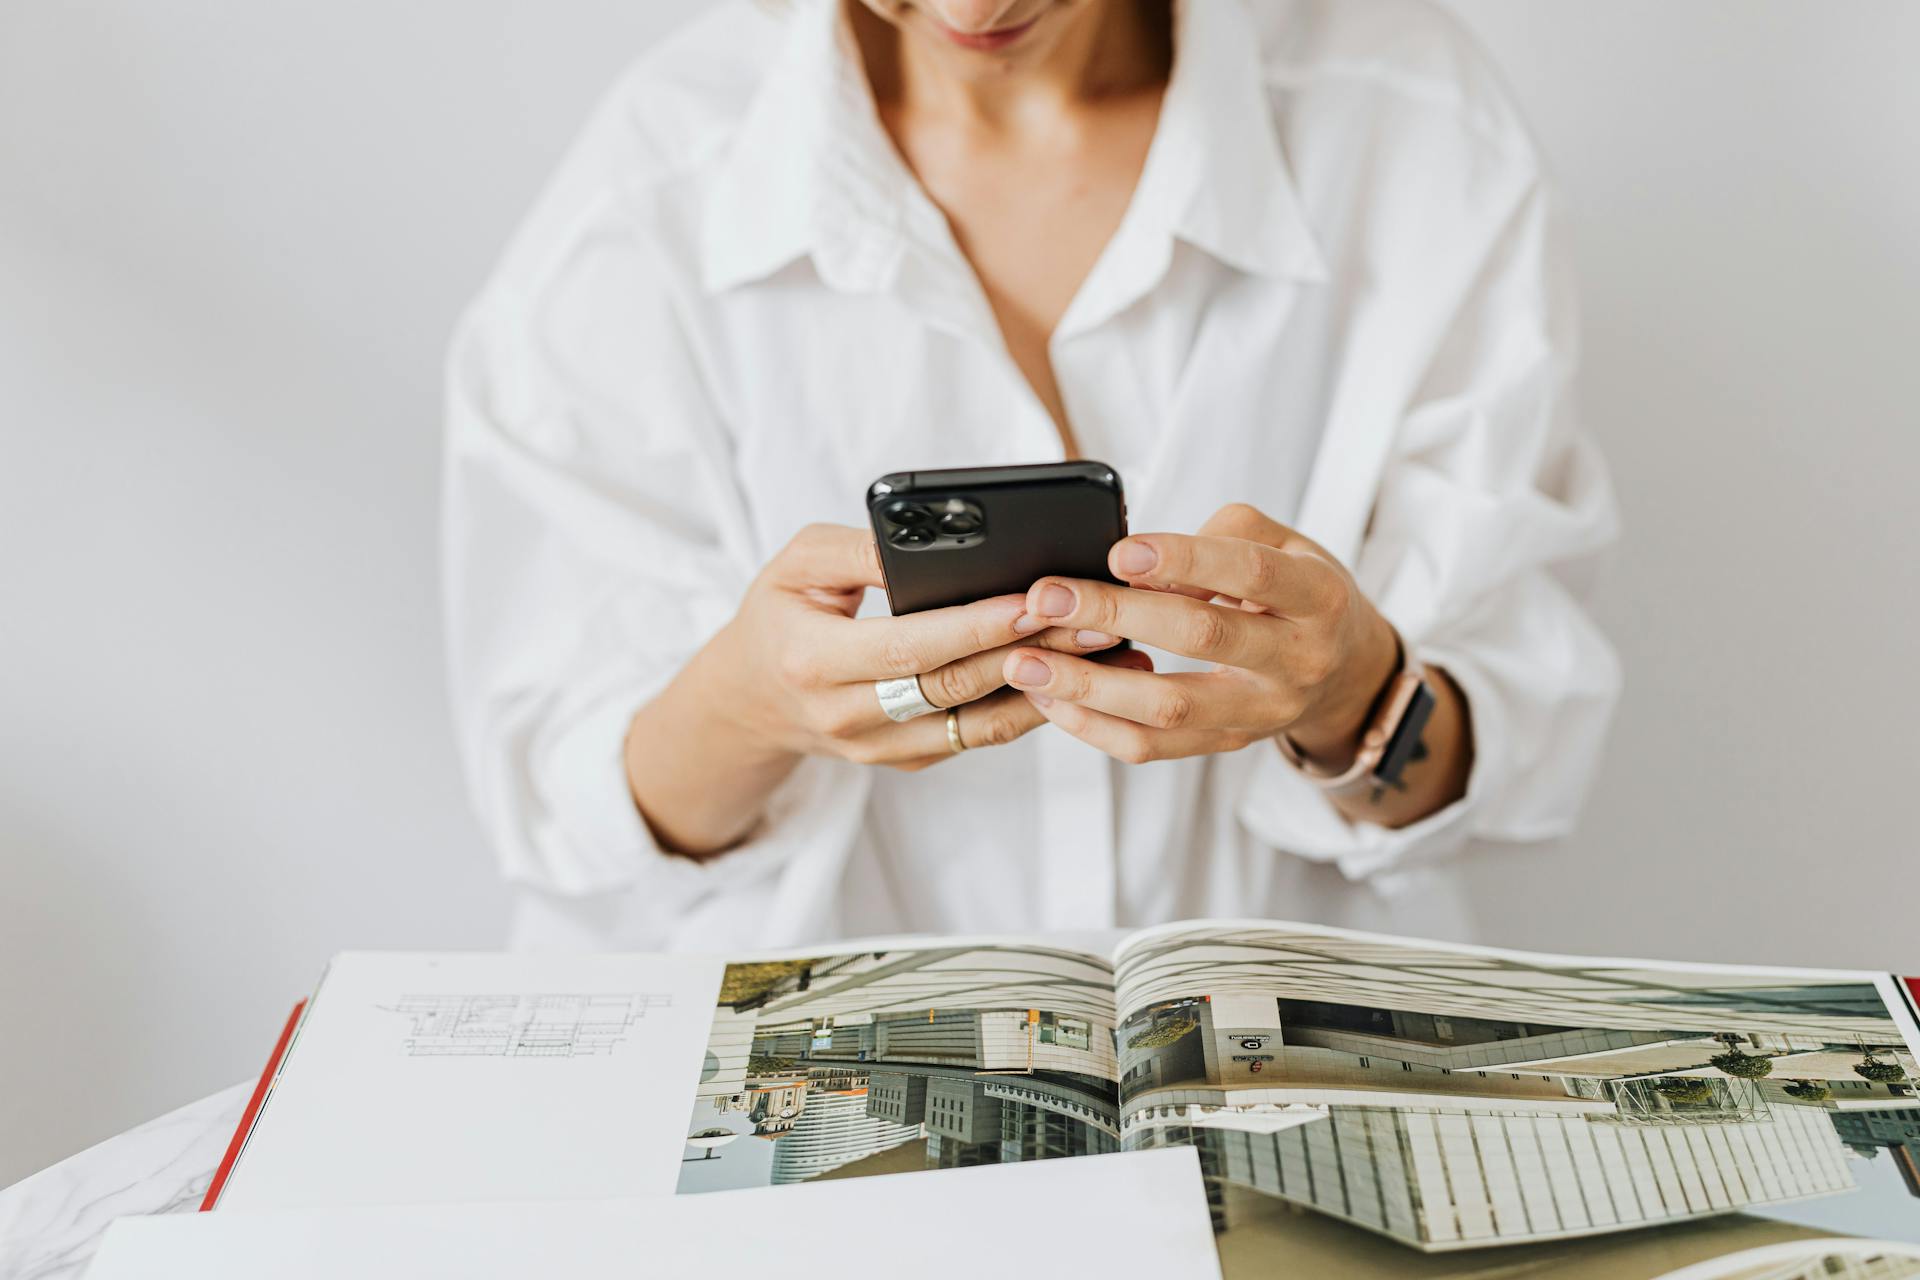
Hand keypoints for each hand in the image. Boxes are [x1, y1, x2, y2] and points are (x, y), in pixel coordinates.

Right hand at [697, 524, 1130, 768]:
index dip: (976, 626)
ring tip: (1106, 652)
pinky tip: (1075, 676)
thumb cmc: (780, 613)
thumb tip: (929, 541)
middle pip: (955, 687)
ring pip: (977, 723)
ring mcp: (880, 749)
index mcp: (814, 660)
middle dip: (1030, 652)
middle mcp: (847, 717)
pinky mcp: (910, 761)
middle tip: (1096, 617)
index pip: (911, 647)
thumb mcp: (798, 563)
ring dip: (1047, 688)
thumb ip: (861, 550)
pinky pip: (977, 737)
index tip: (1033, 599)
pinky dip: (1028, 708)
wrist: (752, 698)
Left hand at [1001, 504, 1399, 766]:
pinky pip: (1154, 747)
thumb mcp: (1286, 543)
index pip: (1251, 573)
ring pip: (1170, 708)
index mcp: (1316, 597)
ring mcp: (1261, 712)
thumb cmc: (1300, 592)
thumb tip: (1140, 564)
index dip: (1185, 559)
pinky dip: (1096, 726)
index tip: (1118, 550)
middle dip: (1116, 614)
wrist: (1347, 671)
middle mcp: (1296, 661)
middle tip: (1048, 597)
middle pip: (1202, 637)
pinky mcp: (1227, 744)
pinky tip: (1051, 700)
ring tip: (1027, 663)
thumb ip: (1221, 537)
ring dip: (1088, 686)